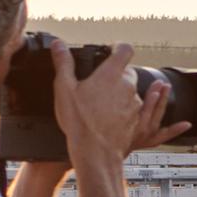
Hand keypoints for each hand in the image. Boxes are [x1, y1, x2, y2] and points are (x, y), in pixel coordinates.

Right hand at [47, 39, 174, 169]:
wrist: (95, 152)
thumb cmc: (79, 121)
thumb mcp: (64, 88)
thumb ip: (63, 63)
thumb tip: (58, 44)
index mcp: (111, 75)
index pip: (124, 49)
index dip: (118, 47)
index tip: (111, 50)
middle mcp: (128, 87)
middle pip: (127, 71)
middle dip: (115, 74)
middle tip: (99, 82)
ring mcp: (135, 104)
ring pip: (131, 91)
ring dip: (120, 93)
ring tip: (102, 102)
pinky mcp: (138, 120)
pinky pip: (134, 109)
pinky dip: (124, 109)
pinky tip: (109, 116)